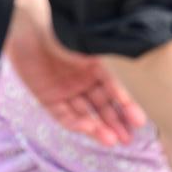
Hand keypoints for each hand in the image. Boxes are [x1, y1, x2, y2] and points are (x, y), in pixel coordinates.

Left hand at [4, 0, 144, 147]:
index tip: (139, 122)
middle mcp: (83, 81)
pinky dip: (77, 123)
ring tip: (113, 141)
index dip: (127, 106)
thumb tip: (139, 74)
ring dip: (99, 128)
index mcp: (96, 67)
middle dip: (115, 123)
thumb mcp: (94, 50)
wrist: (31, 30)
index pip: (115, 91)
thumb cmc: (65, 35)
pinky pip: (64, 114)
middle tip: (128, 140)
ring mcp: (65, 90)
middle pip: (102, 106)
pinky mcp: (47, 98)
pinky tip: (90, 129)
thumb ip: (112, 67)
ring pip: (85, 113)